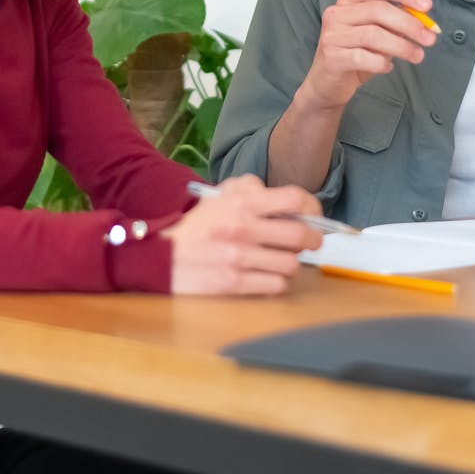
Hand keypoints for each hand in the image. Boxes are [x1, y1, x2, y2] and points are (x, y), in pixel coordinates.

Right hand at [164, 174, 323, 295]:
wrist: (161, 257)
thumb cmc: (195, 227)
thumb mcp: (217, 197)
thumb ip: (247, 188)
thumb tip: (277, 193)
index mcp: (241, 203)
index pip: (294, 198)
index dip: (312, 207)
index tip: (313, 215)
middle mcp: (243, 228)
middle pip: (300, 234)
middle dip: (313, 239)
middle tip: (311, 242)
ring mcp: (240, 258)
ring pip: (291, 263)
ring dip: (291, 262)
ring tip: (282, 260)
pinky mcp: (235, 284)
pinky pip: (276, 285)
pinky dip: (277, 281)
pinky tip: (268, 276)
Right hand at [297, 0, 436, 110]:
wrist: (327, 84)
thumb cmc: (357, 54)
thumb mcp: (377, 33)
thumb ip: (396, 23)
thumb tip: (426, 22)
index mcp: (349, 0)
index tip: (427, 6)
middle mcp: (337, 14)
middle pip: (378, 10)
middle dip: (409, 24)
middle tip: (430, 39)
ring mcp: (332, 36)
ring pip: (373, 35)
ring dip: (402, 46)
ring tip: (418, 56)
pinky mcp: (333, 58)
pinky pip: (365, 58)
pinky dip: (382, 63)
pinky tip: (388, 67)